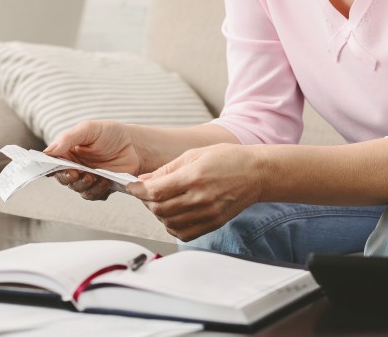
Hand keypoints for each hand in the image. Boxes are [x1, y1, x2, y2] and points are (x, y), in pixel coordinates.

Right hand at [45, 120, 141, 200]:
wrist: (135, 144)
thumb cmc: (110, 133)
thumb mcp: (89, 129)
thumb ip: (68, 138)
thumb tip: (48, 151)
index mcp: (68, 152)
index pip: (52, 163)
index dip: (49, 167)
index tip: (54, 168)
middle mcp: (75, 166)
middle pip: (63, 178)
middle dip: (68, 178)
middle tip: (77, 173)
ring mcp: (88, 177)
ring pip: (77, 189)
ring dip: (83, 185)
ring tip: (94, 177)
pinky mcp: (100, 187)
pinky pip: (93, 195)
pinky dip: (97, 191)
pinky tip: (105, 181)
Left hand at [127, 144, 263, 241]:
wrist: (255, 174)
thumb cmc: (228, 159)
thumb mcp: (194, 154)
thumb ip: (167, 169)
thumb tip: (144, 180)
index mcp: (194, 177)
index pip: (156, 191)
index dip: (138, 190)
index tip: (132, 187)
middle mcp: (200, 198)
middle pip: (159, 209)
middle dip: (147, 201)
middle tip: (147, 193)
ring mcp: (207, 214)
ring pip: (169, 223)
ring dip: (159, 214)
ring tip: (162, 202)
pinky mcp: (213, 224)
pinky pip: (184, 234)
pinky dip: (173, 227)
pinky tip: (174, 215)